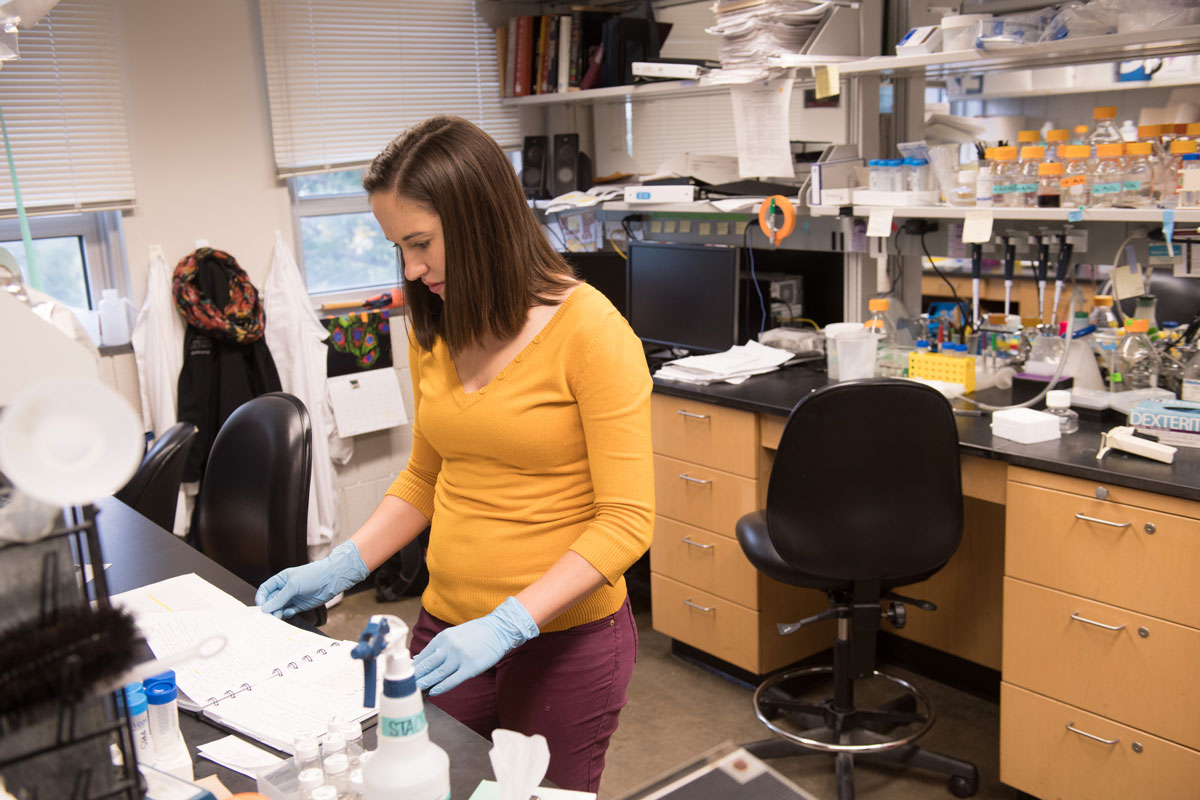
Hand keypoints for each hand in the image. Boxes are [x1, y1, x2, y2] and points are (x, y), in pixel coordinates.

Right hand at [255, 540, 368, 618]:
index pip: (265, 589)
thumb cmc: (312, 575)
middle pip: (271, 600)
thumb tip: (265, 608)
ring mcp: (292, 597)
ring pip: (279, 608)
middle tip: (268, 616)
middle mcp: (285, 589)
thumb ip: (279, 598)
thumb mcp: (293, 585)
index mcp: (281, 579)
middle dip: (269, 608)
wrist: (331, 579)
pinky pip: (289, 612)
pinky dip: (287, 614)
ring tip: (278, 616)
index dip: (261, 598)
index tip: (260, 607)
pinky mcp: (300, 605)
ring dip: (277, 613)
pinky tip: (290, 612)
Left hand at [413, 597, 538, 695]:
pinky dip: (441, 687)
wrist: (498, 629)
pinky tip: (433, 692)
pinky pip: (452, 680)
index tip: (405, 675)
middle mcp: (449, 647)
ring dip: (424, 683)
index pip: (423, 655)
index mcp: (443, 637)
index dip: (413, 667)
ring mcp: (459, 658)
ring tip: (415, 690)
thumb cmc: (475, 632)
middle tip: (404, 686)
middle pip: (427, 666)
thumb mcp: (453, 634)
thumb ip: (437, 646)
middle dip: (415, 677)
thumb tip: (419, 659)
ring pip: (437, 674)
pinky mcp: (470, 668)